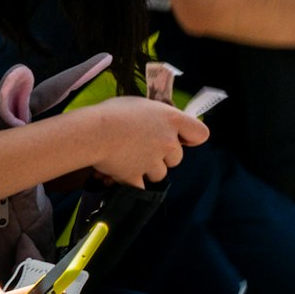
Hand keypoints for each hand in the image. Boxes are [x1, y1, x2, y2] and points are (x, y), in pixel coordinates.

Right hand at [73, 95, 208, 185]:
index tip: (181, 138)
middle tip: (144, 148)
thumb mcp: (142, 105)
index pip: (201, 134)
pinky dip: (132, 184)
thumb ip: (156, 116)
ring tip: (129, 160)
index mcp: (173, 120)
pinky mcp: (136, 178)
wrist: (93, 131)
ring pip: (159, 174)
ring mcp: (153, 162)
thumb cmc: (114, 111)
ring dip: (147, 170)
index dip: (191, 138)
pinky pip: (140, 188)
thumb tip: (158, 120)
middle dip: (163, 156)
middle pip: (177, 158)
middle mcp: (168, 143)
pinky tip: (121, 177)